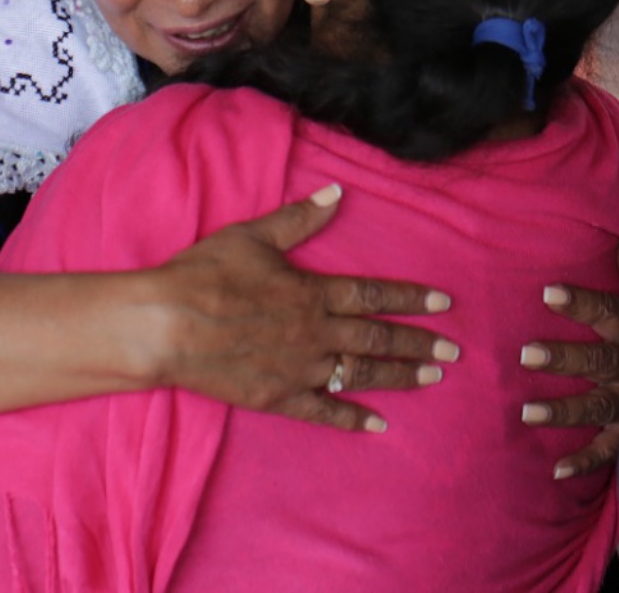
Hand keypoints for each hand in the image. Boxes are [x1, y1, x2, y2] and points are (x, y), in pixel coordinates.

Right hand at [151, 184, 456, 432]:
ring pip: (360, 373)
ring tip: (432, 378)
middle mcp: (315, 332)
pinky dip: (353, 418)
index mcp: (312, 292)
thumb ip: (299, 219)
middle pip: (377, 338)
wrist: (165, 326)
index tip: (445, 305)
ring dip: (399, 376)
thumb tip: (337, 192)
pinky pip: (323, 410)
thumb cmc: (204, 275)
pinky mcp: (278, 398)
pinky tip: (379, 425)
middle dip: (419, 343)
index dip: (412, 299)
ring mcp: (299, 369)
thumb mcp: (252, 236)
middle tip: (454, 351)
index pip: (375, 295)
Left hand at [518, 240, 618, 478]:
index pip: (612, 314)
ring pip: (598, 407)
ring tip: (526, 411)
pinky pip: (610, 452)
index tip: (547, 293)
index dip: (582, 303)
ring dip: (563, 411)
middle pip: (600, 362)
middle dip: (563, 358)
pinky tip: (556, 470)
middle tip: (524, 354)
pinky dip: (585, 462)